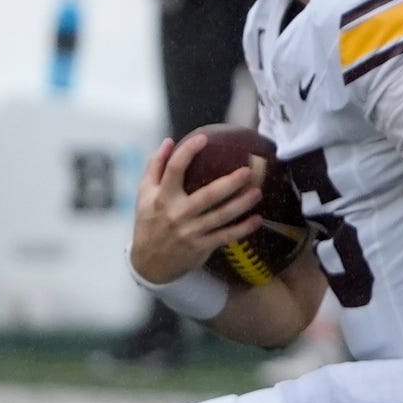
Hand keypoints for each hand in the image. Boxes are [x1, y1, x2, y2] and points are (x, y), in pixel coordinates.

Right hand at [128, 134, 260, 284]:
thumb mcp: (144, 195)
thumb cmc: (149, 222)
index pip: (173, 170)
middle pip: (206, 195)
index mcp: (161, 198)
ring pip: (220, 217)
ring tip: (258, 192)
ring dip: (241, 204)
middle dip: (229, 183)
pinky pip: (225, 236)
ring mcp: (190, 232)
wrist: (147, 264)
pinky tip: (257, 219)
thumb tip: (169, 141)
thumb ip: (155, 167)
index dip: (187, 152)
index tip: (204, 138)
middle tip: (247, 171)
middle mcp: (176, 214)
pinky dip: (242, 229)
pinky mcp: (200, 247)